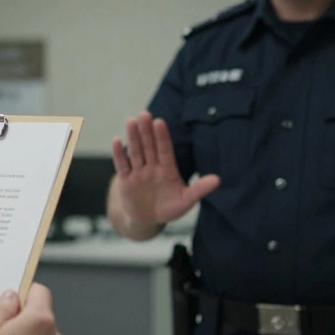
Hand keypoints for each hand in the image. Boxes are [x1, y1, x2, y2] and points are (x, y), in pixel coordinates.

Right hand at [111, 111, 219, 226]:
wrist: (148, 220)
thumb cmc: (169, 208)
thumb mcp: (186, 200)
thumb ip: (199, 189)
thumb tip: (218, 180)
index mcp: (168, 169)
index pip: (165, 150)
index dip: (162, 137)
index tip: (160, 122)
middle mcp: (152, 167)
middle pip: (149, 146)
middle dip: (146, 131)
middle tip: (144, 114)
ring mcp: (138, 173)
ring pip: (135, 152)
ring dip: (133, 137)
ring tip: (131, 121)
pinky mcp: (126, 182)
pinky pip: (122, 166)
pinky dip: (119, 154)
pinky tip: (116, 140)